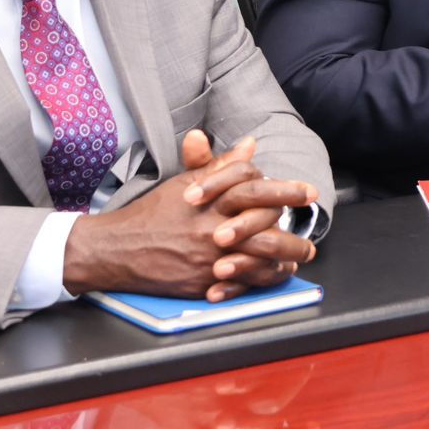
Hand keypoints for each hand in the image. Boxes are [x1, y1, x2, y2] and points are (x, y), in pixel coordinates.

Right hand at [63, 132, 317, 300]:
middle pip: (265, 225)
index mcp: (210, 201)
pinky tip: (277, 274)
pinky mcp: (203, 282)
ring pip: (259, 258)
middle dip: (295, 228)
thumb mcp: (185, 182)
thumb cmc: (153, 213)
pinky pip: (243, 283)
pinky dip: (264, 278)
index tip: (307, 191)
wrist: (116, 250)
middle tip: (312, 231)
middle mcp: (212, 229)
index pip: (256, 188)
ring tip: (302, 256)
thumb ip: (221, 166)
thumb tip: (250, 145)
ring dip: (287, 257)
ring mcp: (209, 258)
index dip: (285, 189)